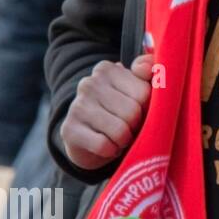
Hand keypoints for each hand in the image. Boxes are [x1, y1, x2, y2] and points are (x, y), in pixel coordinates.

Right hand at [61, 54, 153, 170]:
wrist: (90, 139)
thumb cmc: (122, 111)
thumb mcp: (139, 88)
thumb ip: (150, 71)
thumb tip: (145, 68)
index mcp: (108, 69)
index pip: (144, 93)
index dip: (147, 108)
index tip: (139, 109)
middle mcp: (88, 83)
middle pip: (133, 112)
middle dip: (136, 125)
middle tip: (129, 126)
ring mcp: (77, 106)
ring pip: (120, 131)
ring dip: (124, 140)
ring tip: (119, 136)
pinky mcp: (69, 130)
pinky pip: (104, 146)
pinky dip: (111, 150)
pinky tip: (107, 145)